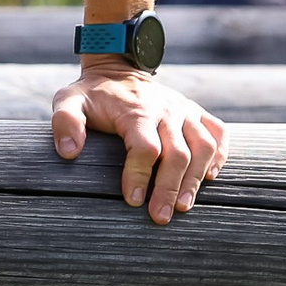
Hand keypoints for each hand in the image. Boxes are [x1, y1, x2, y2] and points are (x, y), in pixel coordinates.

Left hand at [51, 59, 230, 224]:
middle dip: (169, 188)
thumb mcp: (68, 101)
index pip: (145, 147)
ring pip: (204, 146)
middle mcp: (166, 109)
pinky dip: (220, 156)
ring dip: (196, 178)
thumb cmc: (92, 94)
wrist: (118, 68)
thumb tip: (69, 153)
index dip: (140, 175)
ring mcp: (184, 110)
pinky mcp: (196, 112)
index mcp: (135, 111)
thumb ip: (65, 123)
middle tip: (161, 217)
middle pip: (178, 153)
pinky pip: (218, 133)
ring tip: (184, 206)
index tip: (132, 201)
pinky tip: (209, 178)